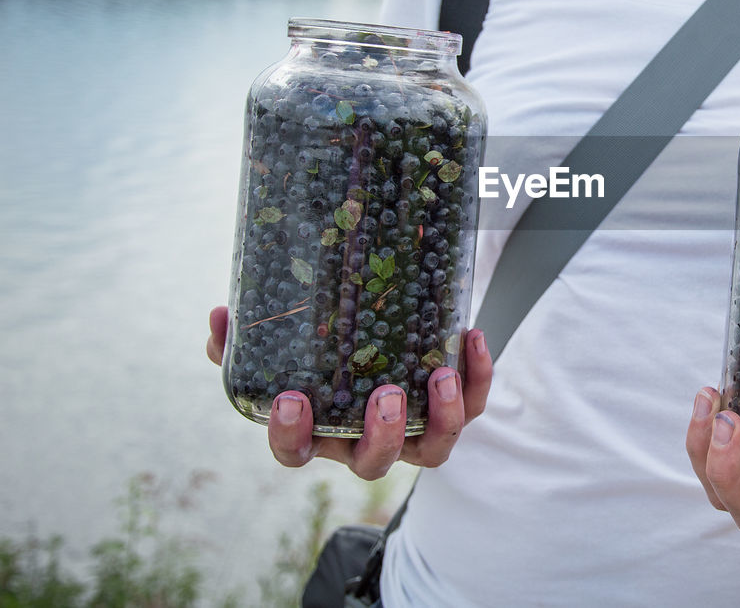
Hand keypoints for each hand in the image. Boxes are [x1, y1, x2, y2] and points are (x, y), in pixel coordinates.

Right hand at [207, 305, 492, 479]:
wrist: (389, 335)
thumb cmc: (327, 353)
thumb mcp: (288, 344)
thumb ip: (248, 339)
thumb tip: (221, 316)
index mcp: (321, 430)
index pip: (297, 453)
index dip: (293, 436)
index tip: (291, 399)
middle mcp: (366, 440)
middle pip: (373, 463)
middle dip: (381, 435)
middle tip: (384, 395)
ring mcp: (414, 432)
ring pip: (433, 450)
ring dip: (440, 417)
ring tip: (439, 375)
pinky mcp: (454, 410)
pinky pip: (474, 406)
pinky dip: (478, 376)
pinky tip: (472, 337)